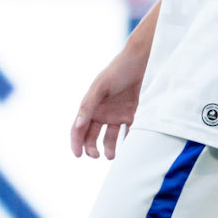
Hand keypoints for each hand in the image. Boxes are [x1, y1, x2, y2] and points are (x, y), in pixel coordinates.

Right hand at [70, 40, 147, 159]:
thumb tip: (78, 125)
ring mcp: (117, 114)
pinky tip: (129, 148)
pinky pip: (128, 133)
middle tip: (96, 156)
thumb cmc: (118, 70)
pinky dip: (128, 142)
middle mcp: (101, 112)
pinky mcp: (132, 115)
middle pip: (91, 136)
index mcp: (90, 106)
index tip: (78, 155)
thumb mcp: (100, 86)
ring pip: (109, 138)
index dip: (75, 142)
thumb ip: (88, 105)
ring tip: (111, 156)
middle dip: (90, 148)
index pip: (78, 128)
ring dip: (108, 148)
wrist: (142, 61)